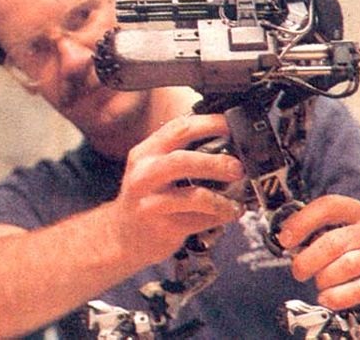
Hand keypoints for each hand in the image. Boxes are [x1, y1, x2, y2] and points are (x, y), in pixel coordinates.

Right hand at [112, 114, 244, 263]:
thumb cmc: (147, 196)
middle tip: (238, 168)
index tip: (231, 126)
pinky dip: (220, 216)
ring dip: (222, 197)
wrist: (122, 235)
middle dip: (216, 163)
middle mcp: (144, 175)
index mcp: (145, 153)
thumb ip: (179, 150)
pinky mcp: (163, 229)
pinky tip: (229, 212)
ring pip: (194, 196)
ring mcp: (152, 204)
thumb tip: (225, 139)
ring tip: (237, 199)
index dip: (209, 124)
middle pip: (182, 161)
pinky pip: (200, 220)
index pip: (178, 129)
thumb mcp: (152, 166)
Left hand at [277, 194, 359, 321]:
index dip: (303, 221)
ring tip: (318, 286)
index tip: (285, 239)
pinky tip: (330, 299)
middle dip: (308, 258)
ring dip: (325, 278)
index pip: (330, 206)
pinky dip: (341, 296)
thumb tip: (290, 243)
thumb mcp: (357, 237)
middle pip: (335, 240)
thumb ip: (327, 235)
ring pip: (348, 264)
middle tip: (298, 270)